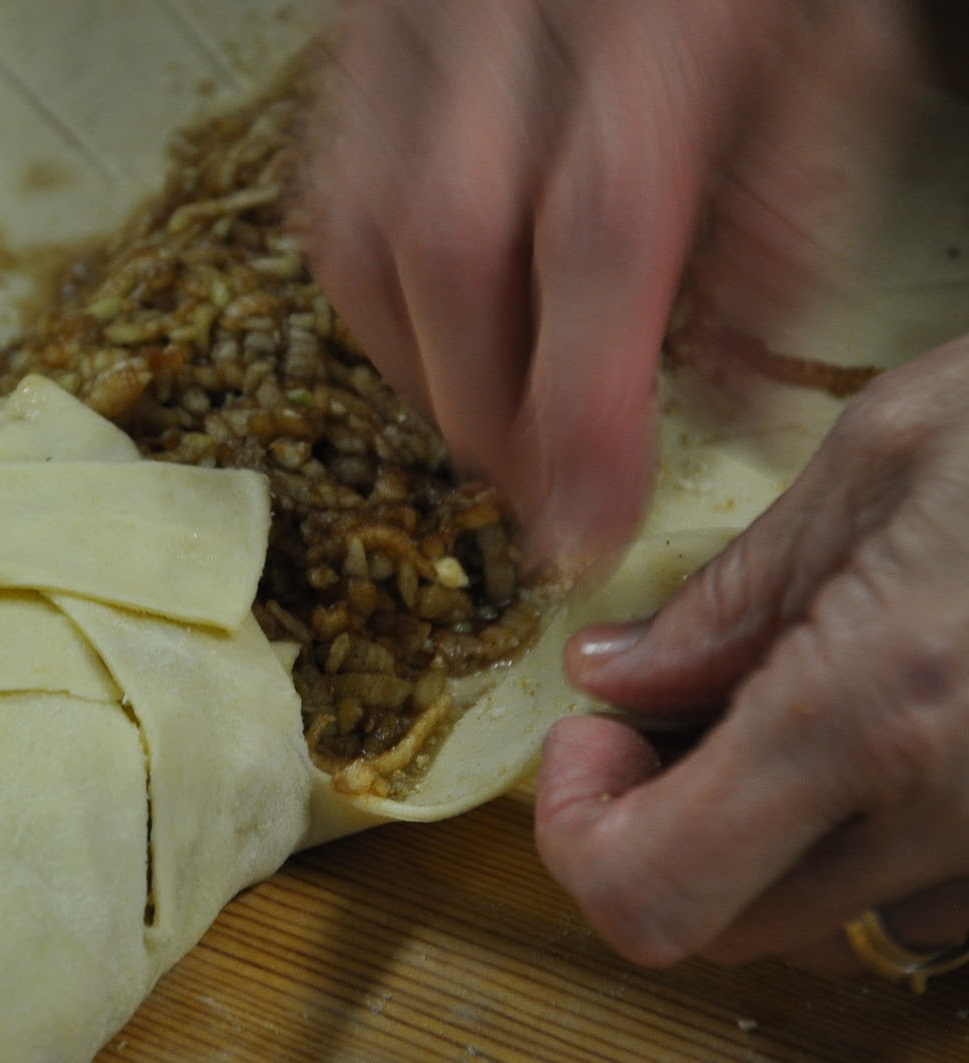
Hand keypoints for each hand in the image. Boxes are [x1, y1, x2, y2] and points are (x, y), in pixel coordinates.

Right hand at [306, 0, 915, 565]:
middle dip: (487, 410)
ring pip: (361, 238)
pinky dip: (375, 310)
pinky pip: (326, 206)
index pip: (597, 227)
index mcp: (655, 14)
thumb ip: (787, 225)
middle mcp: (499, 13)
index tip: (585, 532)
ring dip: (420, 373)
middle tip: (542, 495)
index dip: (581, 405)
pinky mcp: (351, 47)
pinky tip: (436, 344)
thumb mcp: (833, 56)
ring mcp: (402, 25)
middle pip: (448, 245)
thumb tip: (723, 407)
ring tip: (491, 430)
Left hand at [536, 336, 968, 975]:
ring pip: (832, 920)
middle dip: (656, 828)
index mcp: (874, 713)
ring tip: (784, 702)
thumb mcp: (886, 459)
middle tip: (660, 718)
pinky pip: (938, 900)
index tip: (591, 739)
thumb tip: (614, 676)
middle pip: (724, 923)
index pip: (648, 892)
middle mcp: (959, 818)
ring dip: (765, 837)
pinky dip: (875, 837)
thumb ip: (734, 595)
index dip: (582, 834)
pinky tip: (892, 725)